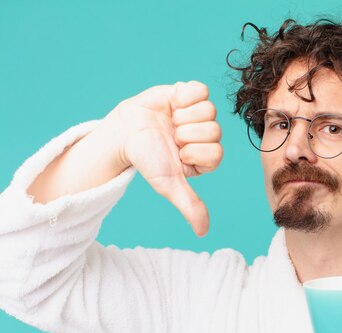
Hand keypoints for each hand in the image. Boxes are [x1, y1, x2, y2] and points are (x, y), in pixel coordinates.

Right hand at [94, 80, 221, 236]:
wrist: (123, 133)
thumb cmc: (147, 160)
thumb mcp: (169, 184)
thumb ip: (190, 205)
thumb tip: (203, 232)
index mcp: (207, 157)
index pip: (217, 152)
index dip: (193, 151)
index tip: (177, 153)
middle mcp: (207, 136)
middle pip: (214, 130)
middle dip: (186, 134)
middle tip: (171, 137)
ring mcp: (200, 114)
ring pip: (209, 109)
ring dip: (183, 116)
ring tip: (170, 122)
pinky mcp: (190, 94)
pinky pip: (201, 90)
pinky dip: (184, 96)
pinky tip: (173, 105)